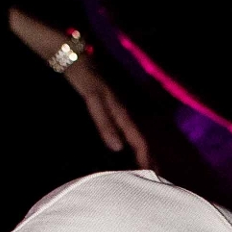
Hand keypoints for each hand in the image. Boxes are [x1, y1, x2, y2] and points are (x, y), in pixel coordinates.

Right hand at [5, 9, 153, 162]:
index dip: (147, 155)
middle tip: (157, 177)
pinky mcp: (94, 91)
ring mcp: (109, 98)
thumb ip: (107, 122)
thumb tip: (116, 146)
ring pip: (127, 125)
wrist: (73, 54)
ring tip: (146, 166)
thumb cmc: (87, 80)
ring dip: (138, 146)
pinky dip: (109, 129)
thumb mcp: (98, 104)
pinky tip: (115, 145)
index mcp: (120, 110)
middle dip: (148, 156)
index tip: (155, 174)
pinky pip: (102, 113)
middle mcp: (119, 105)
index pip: (137, 136)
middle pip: (138, 134)